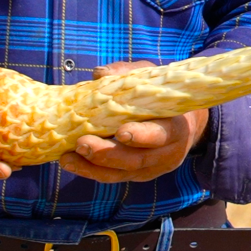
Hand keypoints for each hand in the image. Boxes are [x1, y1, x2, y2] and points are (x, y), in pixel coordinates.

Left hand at [58, 60, 208, 182]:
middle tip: (81, 143)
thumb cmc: (161, 97)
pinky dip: (89, 171)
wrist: (183, 123)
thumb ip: (128, 74)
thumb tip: (99, 73)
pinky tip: (71, 162)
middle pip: (136, 160)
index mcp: (176, 128)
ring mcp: (151, 169)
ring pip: (121, 174)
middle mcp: (167, 154)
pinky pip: (112, 177)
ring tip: (67, 158)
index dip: (142, 136)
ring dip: (92, 167)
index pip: (160, 135)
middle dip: (107, 154)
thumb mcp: (150, 80)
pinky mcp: (136, 176)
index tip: (121, 132)